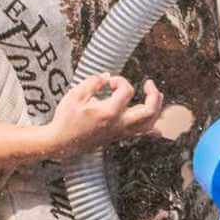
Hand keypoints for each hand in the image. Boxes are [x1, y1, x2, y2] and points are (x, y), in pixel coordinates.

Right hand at [44, 73, 165, 158]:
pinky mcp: (118, 137)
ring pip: (149, 124)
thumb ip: (93, 82)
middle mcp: (119, 124)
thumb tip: (107, 77)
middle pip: (149, 111)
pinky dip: (151, 129)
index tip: (109, 81)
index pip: (127, 90)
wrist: (61, 142)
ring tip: (156, 96)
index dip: (120, 80)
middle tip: (149, 83)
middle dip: (154, 94)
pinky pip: (141, 135)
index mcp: (109, 112)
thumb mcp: (75, 95)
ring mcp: (120, 132)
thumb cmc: (66, 119)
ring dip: (156, 109)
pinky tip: (158, 127)